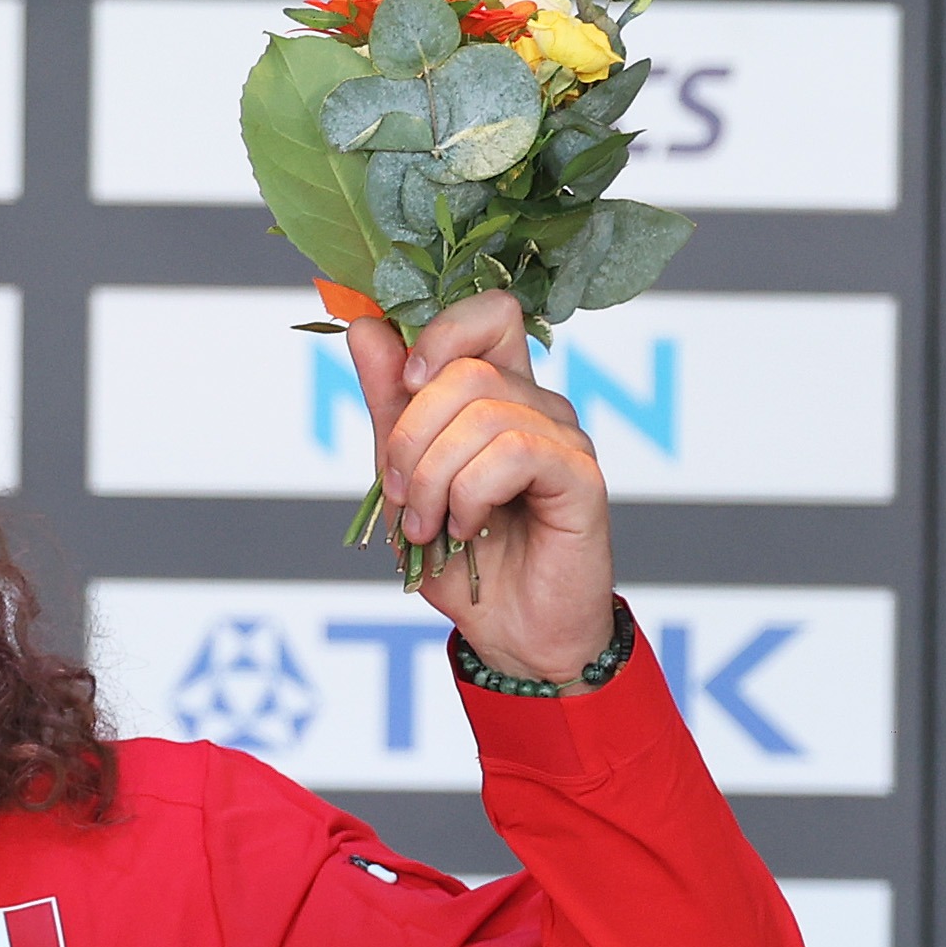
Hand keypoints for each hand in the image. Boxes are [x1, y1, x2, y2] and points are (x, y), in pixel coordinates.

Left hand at [345, 288, 617, 683]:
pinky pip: (513, 451)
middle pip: (467, 367)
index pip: (488, 313)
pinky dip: (471, 494)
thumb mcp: (403, 479)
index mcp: (499, 394)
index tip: (406, 381)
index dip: (439, 331)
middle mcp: (538, 405)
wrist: (508, 633)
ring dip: (434, 477)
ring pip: (484, 412)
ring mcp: (565, 436)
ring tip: (432, 527)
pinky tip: (468, 528)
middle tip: (401, 497)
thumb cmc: (463, 560)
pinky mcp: (581, 474)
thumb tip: (364, 327)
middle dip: (411, 435)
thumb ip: (389, 405)